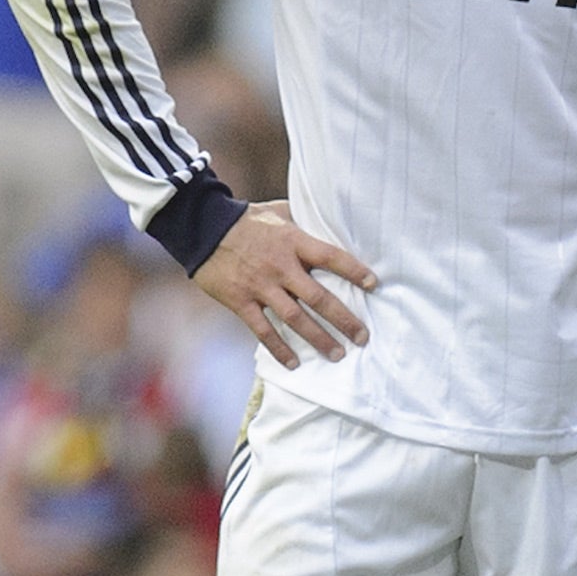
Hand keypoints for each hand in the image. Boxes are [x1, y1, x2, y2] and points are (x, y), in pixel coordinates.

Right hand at [194, 202, 376, 370]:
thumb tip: (328, 218)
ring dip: (317, 338)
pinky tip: (294, 363)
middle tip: (362, 337)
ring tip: (337, 354)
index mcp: (294, 242)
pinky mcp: (240, 301)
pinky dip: (279, 348)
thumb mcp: (279, 212)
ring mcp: (260, 286)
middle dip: (343, 319)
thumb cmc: (247, 218)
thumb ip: (303, 221)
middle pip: (318, 296)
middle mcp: (281, 266)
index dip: (353, 270)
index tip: (373, 284)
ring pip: (295, 318)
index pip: (331, 257)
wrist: (203, 227)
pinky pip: (263, 330)